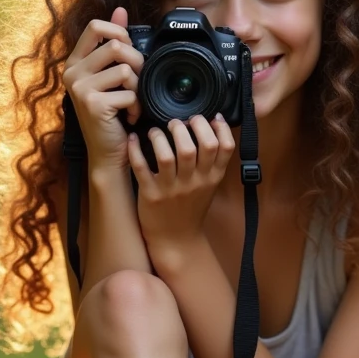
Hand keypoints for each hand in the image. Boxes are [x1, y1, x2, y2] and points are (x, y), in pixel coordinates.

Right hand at [61, 6, 143, 170]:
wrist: (108, 153)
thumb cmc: (112, 116)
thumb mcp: (111, 76)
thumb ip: (113, 43)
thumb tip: (121, 10)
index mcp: (75, 62)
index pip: (95, 26)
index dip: (119, 33)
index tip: (128, 51)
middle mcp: (72, 73)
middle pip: (116, 46)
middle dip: (138, 62)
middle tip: (138, 83)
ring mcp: (80, 88)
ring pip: (126, 69)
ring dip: (138, 88)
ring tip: (133, 102)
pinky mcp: (93, 104)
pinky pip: (128, 93)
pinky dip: (137, 106)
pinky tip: (129, 117)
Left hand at [127, 113, 234, 259]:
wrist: (176, 240)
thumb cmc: (191, 207)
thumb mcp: (210, 185)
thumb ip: (213, 160)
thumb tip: (215, 125)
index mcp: (212, 177)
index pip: (225, 147)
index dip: (218, 127)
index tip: (209, 118)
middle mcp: (195, 182)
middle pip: (199, 146)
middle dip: (190, 126)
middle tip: (178, 122)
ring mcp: (172, 189)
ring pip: (169, 156)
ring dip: (161, 136)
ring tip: (156, 131)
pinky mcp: (151, 195)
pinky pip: (141, 168)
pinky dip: (135, 151)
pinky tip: (133, 140)